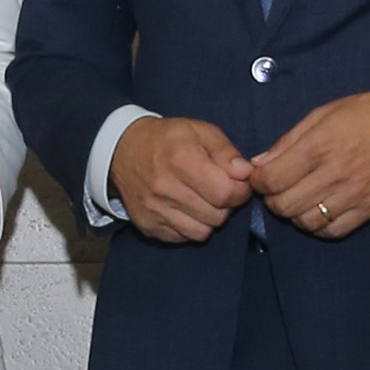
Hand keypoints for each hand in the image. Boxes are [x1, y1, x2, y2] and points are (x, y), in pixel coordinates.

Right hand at [109, 117, 253, 242]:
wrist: (124, 151)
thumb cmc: (168, 139)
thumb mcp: (200, 131)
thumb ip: (226, 152)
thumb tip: (245, 173)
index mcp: (180, 159)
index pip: (225, 192)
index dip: (240, 191)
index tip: (238, 183)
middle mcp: (164, 187)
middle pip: (217, 215)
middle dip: (226, 205)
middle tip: (219, 190)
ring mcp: (154, 210)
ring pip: (202, 232)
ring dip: (210, 219)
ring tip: (203, 200)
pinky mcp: (148, 226)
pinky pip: (184, 238)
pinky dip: (191, 226)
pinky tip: (186, 209)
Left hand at [250, 89, 369, 239]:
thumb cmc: (368, 114)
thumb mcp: (324, 114)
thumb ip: (289, 141)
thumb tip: (259, 163)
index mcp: (320, 146)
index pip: (271, 179)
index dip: (257, 181)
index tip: (260, 176)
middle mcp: (335, 174)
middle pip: (284, 205)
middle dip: (272, 199)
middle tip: (277, 189)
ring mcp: (354, 195)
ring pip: (306, 222)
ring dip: (294, 214)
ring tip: (298, 199)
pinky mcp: (369, 210)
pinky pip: (333, 231)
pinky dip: (319, 226)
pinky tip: (318, 210)